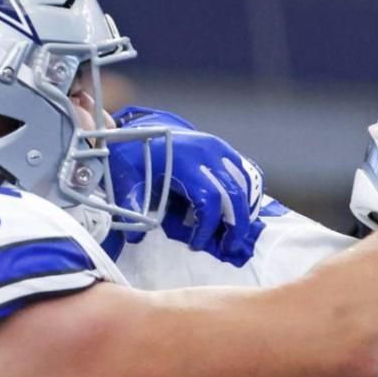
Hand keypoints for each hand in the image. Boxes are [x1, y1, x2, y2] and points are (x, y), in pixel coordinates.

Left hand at [106, 106, 274, 266]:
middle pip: (235, 194)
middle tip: (229, 247)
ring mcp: (219, 148)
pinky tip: (243, 211)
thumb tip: (135, 238)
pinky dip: (249, 194)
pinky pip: (246, 172)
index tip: (197, 245)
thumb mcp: (128, 179)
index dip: (207, 227)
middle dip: (236, 226)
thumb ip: (133, 206)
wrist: (142, 129)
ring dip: (246, 211)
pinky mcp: (224, 148)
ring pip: (246, 184)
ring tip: (237, 232)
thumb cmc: (135, 157)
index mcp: (185, 162)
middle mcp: (208, 152)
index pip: (209, 200)